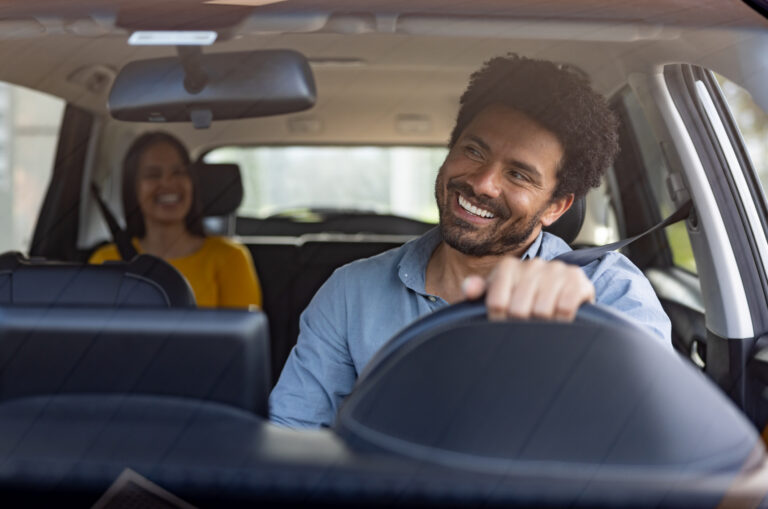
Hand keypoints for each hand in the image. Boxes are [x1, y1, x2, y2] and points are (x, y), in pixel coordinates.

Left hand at [462, 257, 594, 321]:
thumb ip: (478, 292)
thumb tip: (468, 289)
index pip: (496, 302)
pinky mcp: (577, 280)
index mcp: (508, 266)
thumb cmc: (521, 299)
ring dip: (543, 324)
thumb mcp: (496, 295)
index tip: (504, 322)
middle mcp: (533, 264)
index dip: (499, 319)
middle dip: (521, 324)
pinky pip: (565, 308)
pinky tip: (559, 319)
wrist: (560, 297)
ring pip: (542, 310)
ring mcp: (557, 270)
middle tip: (526, 325)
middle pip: (519, 309)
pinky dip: (562, 320)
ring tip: (543, 322)